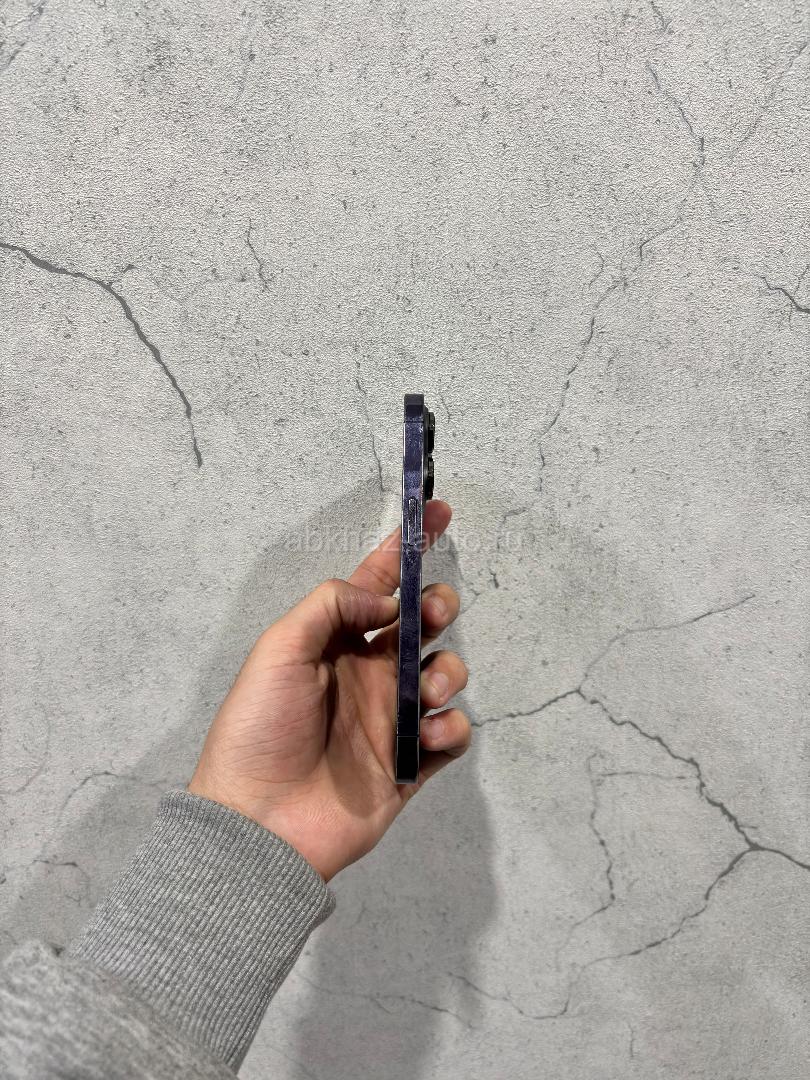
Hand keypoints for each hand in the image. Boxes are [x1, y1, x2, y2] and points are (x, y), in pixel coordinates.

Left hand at [188, 501, 469, 880]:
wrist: (260, 822)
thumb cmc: (258, 730)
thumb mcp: (279, 648)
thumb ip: (333, 605)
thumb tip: (387, 599)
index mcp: (336, 643)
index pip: (380, 585)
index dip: (409, 547)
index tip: (439, 510)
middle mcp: (369, 674)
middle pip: (423, 624)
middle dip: (438, 607)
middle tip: (429, 615)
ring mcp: (391, 719)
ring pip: (445, 674)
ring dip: (447, 671)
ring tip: (421, 692)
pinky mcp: (410, 765)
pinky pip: (452, 735)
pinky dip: (450, 728)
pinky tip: (424, 736)